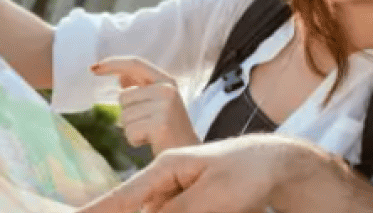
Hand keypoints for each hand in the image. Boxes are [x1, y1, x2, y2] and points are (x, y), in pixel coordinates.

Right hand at [75, 136, 298, 212]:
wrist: (275, 165)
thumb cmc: (245, 173)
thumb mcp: (210, 199)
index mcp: (165, 169)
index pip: (122, 198)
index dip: (97, 212)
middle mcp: (165, 181)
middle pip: (137, 210)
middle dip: (129, 209)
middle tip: (192, 202)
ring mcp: (176, 195)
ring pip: (156, 210)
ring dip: (174, 209)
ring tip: (209, 200)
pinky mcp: (187, 205)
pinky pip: (170, 210)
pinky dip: (178, 210)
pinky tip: (210, 203)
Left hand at [92, 56, 199, 157]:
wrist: (187, 153)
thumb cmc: (169, 129)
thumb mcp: (157, 103)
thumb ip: (139, 88)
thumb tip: (120, 75)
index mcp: (166, 80)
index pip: (135, 63)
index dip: (113, 64)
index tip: (92, 68)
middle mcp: (167, 89)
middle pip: (123, 96)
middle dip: (128, 113)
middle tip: (148, 124)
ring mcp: (165, 106)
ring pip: (124, 116)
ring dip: (132, 129)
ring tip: (151, 134)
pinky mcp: (160, 125)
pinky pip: (129, 131)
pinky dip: (135, 140)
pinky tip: (151, 141)